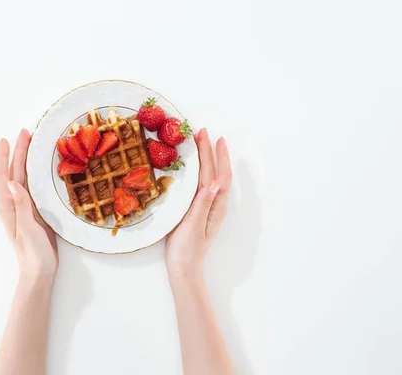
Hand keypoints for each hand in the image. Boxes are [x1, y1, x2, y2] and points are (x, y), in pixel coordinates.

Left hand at [0, 129, 57, 280]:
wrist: (39, 272)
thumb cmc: (33, 253)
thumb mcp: (28, 229)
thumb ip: (21, 205)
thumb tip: (12, 182)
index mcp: (9, 206)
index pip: (4, 176)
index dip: (6, 157)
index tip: (8, 138)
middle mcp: (13, 204)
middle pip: (13, 172)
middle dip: (17, 152)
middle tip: (25, 132)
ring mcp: (23, 208)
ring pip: (22, 178)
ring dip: (24, 160)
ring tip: (31, 144)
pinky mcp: (34, 212)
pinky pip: (31, 187)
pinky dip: (34, 174)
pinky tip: (40, 170)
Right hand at [165, 128, 231, 280]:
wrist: (183, 269)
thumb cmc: (188, 249)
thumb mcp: (194, 226)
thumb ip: (203, 204)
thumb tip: (213, 182)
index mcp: (214, 205)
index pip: (217, 174)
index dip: (216, 155)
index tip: (212, 137)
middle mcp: (212, 203)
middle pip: (213, 172)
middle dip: (210, 151)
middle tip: (202, 132)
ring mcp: (204, 206)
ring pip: (207, 177)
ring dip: (205, 159)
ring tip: (199, 144)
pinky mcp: (195, 210)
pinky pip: (198, 185)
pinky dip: (196, 171)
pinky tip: (191, 167)